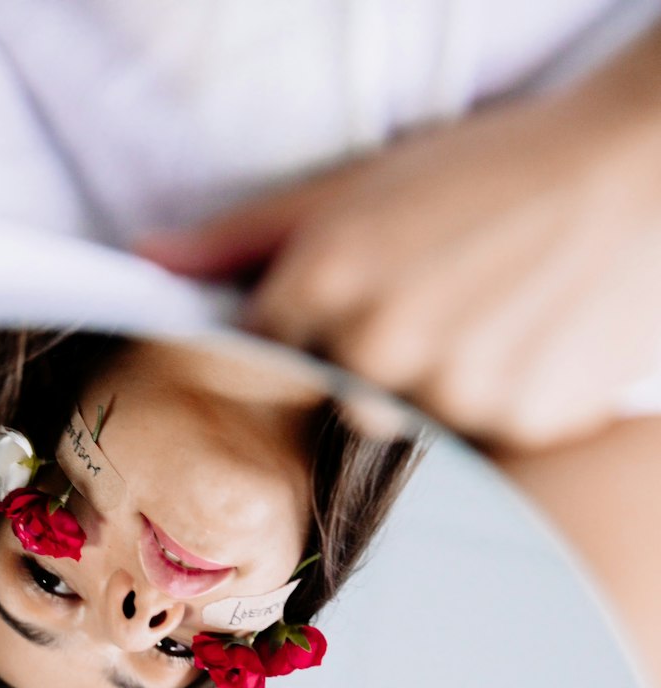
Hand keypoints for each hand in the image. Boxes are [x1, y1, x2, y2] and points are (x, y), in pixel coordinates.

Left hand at [140, 31, 660, 450]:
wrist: (638, 170)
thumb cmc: (492, 168)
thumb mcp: (360, 185)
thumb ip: (246, 235)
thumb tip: (146, 260)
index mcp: (327, 282)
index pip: (264, 355)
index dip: (298, 341)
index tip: (337, 321)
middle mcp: (377, 349)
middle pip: (332, 408)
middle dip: (365, 376)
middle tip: (429, 314)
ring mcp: (448, 397)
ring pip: (407, 434)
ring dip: (431, 398)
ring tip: (483, 325)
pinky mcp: (515, 429)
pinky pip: (478, 449)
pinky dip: (494, 410)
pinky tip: (525, 347)